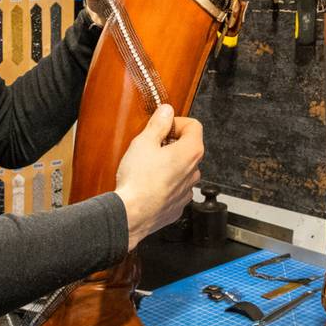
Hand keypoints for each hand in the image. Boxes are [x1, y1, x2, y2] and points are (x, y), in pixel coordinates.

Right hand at [115, 105, 202, 250]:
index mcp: (191, 152)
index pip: (194, 126)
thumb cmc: (138, 180)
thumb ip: (159, 123)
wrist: (131, 214)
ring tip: (147, 166)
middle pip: (188, 147)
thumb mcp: (144, 142)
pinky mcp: (177, 205)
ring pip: (181, 169)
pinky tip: (148, 183)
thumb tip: (166, 112)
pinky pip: (175, 188)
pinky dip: (165, 183)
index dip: (176, 122)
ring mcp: (187, 191)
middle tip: (150, 146)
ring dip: (168, 164)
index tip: (162, 126)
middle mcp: (194, 172)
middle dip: (170, 143)